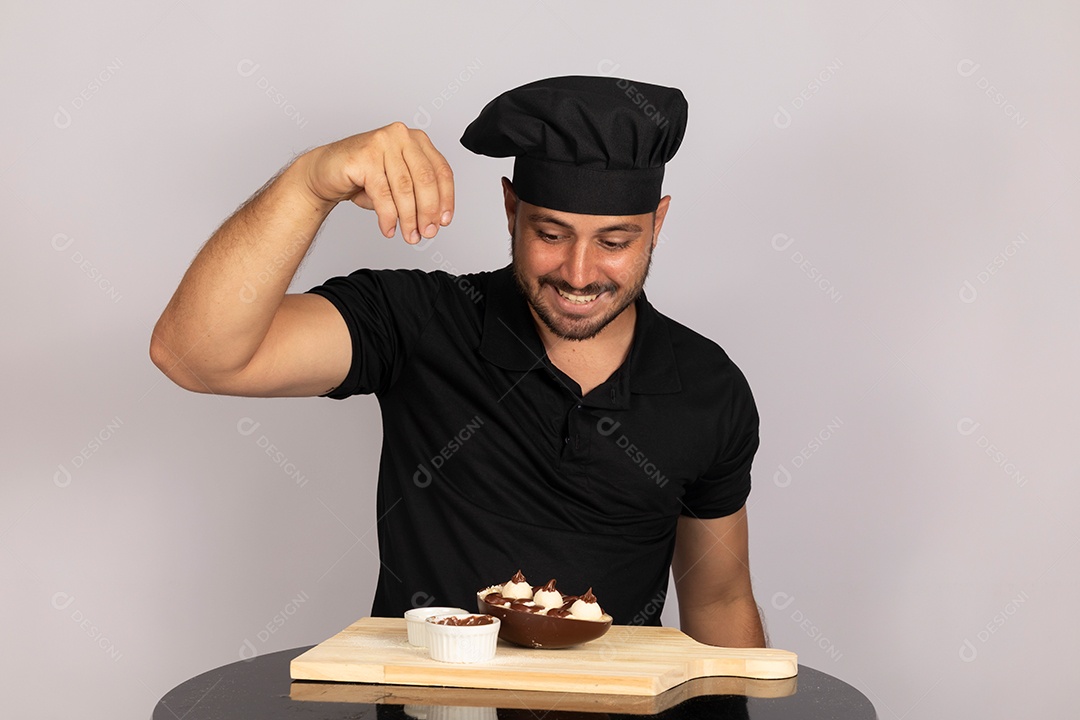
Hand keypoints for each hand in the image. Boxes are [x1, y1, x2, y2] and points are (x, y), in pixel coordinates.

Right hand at [301, 123, 454, 242]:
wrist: (324, 172)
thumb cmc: (363, 176)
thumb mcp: (398, 184)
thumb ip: (417, 194)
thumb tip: (435, 219)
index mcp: (416, 140)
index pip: (441, 171)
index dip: (446, 199)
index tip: (444, 221)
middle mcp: (402, 136)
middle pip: (426, 180)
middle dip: (428, 212)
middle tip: (427, 233)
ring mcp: (383, 142)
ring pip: (405, 188)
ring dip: (409, 218)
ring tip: (409, 235)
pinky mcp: (365, 156)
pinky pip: (383, 193)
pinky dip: (388, 216)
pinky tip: (389, 228)